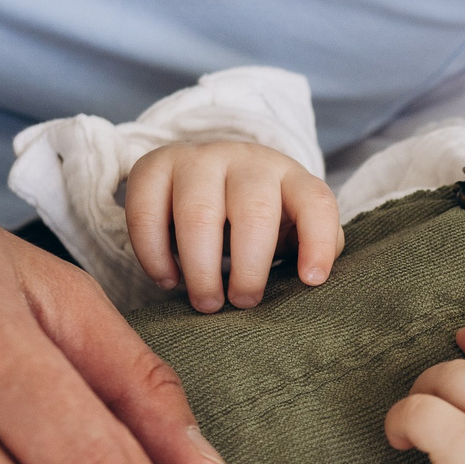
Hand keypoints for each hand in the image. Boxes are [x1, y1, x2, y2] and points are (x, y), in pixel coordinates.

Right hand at [125, 140, 341, 311]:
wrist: (210, 173)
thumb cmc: (260, 216)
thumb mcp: (292, 227)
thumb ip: (310, 248)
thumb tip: (311, 279)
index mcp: (290, 177)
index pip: (315, 203)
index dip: (318, 242)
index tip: (312, 281)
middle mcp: (246, 161)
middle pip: (253, 213)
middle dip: (249, 269)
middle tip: (243, 304)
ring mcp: (198, 159)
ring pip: (199, 215)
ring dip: (201, 268)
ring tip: (206, 303)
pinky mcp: (154, 165)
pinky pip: (146, 212)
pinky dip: (155, 254)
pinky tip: (168, 279)